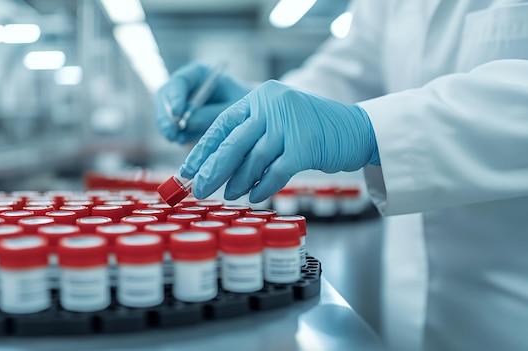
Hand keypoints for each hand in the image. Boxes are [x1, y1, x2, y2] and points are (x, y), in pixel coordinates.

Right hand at [155, 62, 250, 143]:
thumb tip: (187, 122)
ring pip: (165, 111)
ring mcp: (181, 100)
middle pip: (165, 96)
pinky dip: (175, 134)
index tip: (178, 115)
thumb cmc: (244, 102)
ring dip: (168, 127)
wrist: (247, 110)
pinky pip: (171, 124)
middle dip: (166, 116)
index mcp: (199, 73)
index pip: (180, 81)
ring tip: (178, 140)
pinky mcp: (181, 116)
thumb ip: (212, 113)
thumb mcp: (233, 107)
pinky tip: (183, 141)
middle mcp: (186, 84)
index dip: (175, 97)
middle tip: (171, 134)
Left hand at [180, 80, 379, 201]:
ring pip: (253, 159)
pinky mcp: (305, 147)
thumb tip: (216, 165)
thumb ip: (251, 135)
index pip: (223, 124)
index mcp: (261, 96)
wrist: (356, 129)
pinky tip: (254, 196)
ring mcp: (290, 125)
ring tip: (227, 195)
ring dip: (238, 181)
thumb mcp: (278, 121)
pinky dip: (262, 187)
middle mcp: (273, 106)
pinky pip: (275, 172)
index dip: (203, 150)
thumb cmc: (312, 129)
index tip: (188, 169)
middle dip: (213, 169)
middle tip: (199, 189)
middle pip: (233, 142)